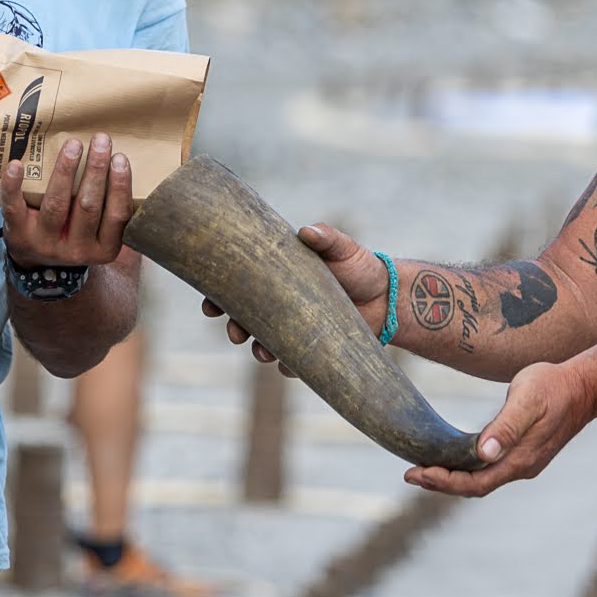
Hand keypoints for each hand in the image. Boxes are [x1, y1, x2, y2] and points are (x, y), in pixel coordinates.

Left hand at [0, 133, 130, 268]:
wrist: (38, 263)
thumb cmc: (76, 235)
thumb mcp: (101, 234)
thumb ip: (111, 208)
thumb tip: (121, 163)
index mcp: (104, 249)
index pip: (118, 215)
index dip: (120, 185)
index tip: (120, 157)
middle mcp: (77, 250)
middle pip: (88, 206)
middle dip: (95, 170)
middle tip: (101, 140)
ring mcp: (46, 244)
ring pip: (57, 204)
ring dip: (66, 170)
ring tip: (74, 144)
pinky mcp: (19, 235)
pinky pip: (14, 208)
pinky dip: (14, 186)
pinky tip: (17, 165)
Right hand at [200, 222, 388, 371]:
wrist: (386, 298)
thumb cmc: (360, 266)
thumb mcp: (343, 248)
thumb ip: (326, 238)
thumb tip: (307, 231)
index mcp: (277, 277)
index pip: (239, 286)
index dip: (218, 295)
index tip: (209, 304)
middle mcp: (279, 305)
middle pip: (244, 320)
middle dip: (234, 328)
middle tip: (235, 334)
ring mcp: (293, 329)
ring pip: (263, 344)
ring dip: (257, 350)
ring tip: (262, 352)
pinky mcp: (310, 350)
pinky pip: (291, 363)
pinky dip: (287, 366)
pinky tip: (287, 365)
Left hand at [403, 361, 593, 496]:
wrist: (584, 387)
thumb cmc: (553, 387)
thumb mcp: (527, 400)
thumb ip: (506, 426)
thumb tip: (484, 453)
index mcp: (519, 460)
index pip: (475, 483)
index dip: (444, 482)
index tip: (416, 473)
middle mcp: (520, 467)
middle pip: (475, 486)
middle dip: (441, 482)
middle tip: (410, 474)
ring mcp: (523, 462)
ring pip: (482, 479)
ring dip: (452, 476)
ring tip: (424, 468)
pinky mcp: (523, 453)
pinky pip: (489, 469)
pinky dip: (467, 467)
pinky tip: (454, 457)